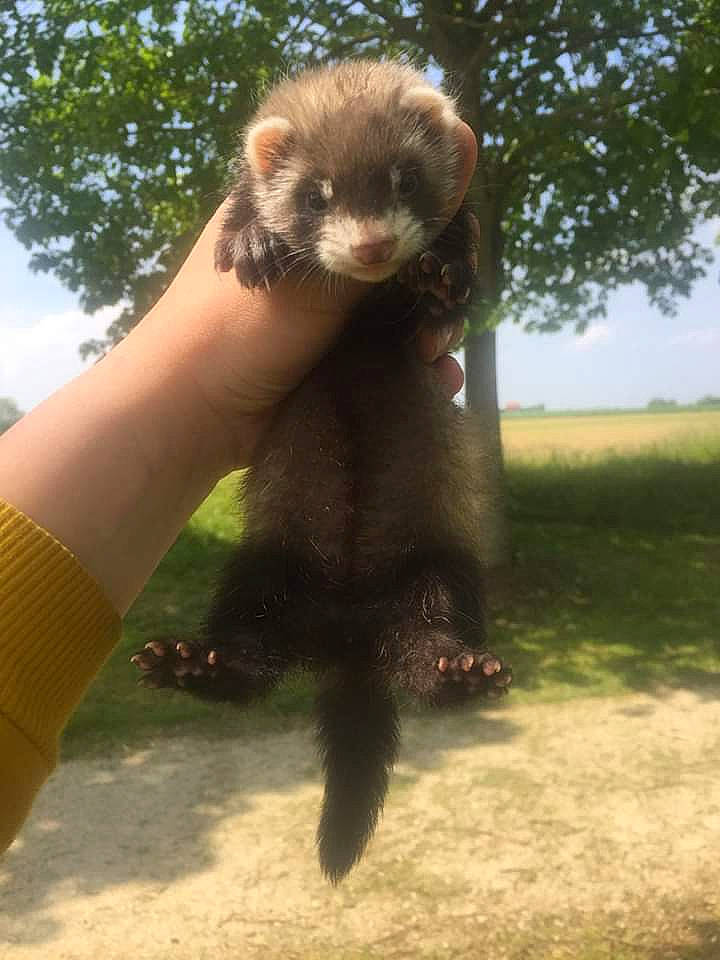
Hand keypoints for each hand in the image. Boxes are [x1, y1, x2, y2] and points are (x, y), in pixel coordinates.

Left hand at [138, 121, 476, 470]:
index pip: (396, 191)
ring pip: (412, 307)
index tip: (452, 256)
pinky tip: (439, 381)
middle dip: (439, 287)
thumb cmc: (232, 326)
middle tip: (440, 317)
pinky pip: (398, 353)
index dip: (433, 219)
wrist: (191, 414)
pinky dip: (420, 368)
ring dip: (434, 331)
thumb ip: (387, 219)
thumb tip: (457, 132)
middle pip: (415, 253)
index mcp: (317, 209)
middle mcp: (333, 252)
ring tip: (434, 360)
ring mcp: (339, 308)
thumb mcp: (313, 264)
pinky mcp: (343, 356)